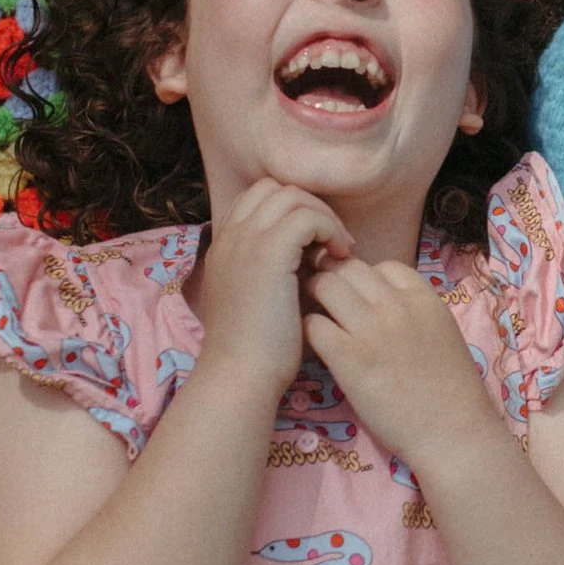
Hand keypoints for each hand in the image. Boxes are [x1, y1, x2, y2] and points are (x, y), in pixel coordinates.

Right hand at [195, 180, 351, 391]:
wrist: (240, 375)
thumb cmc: (257, 350)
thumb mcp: (261, 297)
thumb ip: (277, 270)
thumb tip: (314, 254)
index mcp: (224, 246)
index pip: (258, 199)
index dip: (291, 212)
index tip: (315, 243)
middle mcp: (230, 236)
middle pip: (274, 189)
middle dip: (309, 207)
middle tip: (332, 242)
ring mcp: (245, 241)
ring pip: (292, 197)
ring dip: (322, 217)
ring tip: (339, 250)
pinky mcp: (268, 253)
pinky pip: (307, 217)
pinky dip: (328, 230)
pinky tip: (339, 258)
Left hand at [302, 259, 499, 462]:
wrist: (453, 433)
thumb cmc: (453, 393)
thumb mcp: (444, 333)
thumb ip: (416, 313)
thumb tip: (387, 306)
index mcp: (424, 299)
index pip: (385, 266)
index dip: (367, 276)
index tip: (360, 294)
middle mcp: (396, 306)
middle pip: (349, 267)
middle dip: (331, 273)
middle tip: (321, 291)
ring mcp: (371, 330)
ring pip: (325, 286)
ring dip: (314, 294)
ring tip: (311, 310)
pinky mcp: (348, 358)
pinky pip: (314, 325)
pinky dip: (309, 328)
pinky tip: (314, 343)